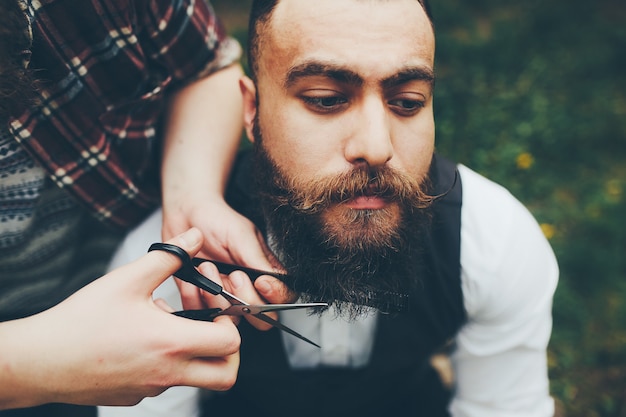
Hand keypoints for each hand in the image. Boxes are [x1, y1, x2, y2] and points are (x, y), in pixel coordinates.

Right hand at [0, 228, 239, 409]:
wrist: (40, 360)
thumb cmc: (81, 321)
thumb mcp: (128, 279)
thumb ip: (169, 256)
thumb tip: (195, 238)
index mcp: (171, 344)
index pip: (230, 345)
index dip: (231, 325)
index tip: (216, 312)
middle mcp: (167, 374)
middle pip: (224, 377)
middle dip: (227, 353)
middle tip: (210, 330)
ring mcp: (150, 389)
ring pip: (192, 378)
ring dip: (191, 354)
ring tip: (164, 326)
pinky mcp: (133, 396)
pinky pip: (162, 383)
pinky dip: (162, 364)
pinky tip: (139, 341)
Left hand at [162, 198, 296, 310]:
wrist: (186, 215)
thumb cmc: (218, 220)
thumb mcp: (242, 236)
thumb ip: (259, 261)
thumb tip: (278, 280)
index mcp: (266, 272)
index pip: (284, 297)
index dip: (276, 296)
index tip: (261, 282)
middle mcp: (249, 289)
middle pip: (262, 318)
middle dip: (247, 300)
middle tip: (234, 276)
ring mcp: (226, 298)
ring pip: (233, 319)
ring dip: (218, 297)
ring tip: (207, 268)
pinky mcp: (203, 301)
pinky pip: (203, 315)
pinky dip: (196, 298)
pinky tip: (194, 279)